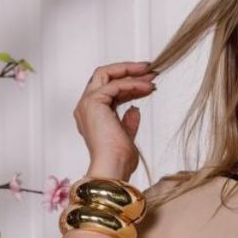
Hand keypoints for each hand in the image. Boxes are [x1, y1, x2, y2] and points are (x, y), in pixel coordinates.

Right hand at [73, 60, 158, 180]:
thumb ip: (128, 122)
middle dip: (127, 70)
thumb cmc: (119, 160)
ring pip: (106, 74)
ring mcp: (87, 103)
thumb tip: (135, 109)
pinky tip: (147, 88)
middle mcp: (85, 107)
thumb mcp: (126, 137)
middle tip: (150, 69)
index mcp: (91, 115)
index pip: (108, 90)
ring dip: (131, 72)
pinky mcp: (93, 102)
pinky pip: (114, 85)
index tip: (147, 81)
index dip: (128, 83)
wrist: (113, 168)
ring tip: (152, 76)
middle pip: (104, 76)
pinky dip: (132, 84)